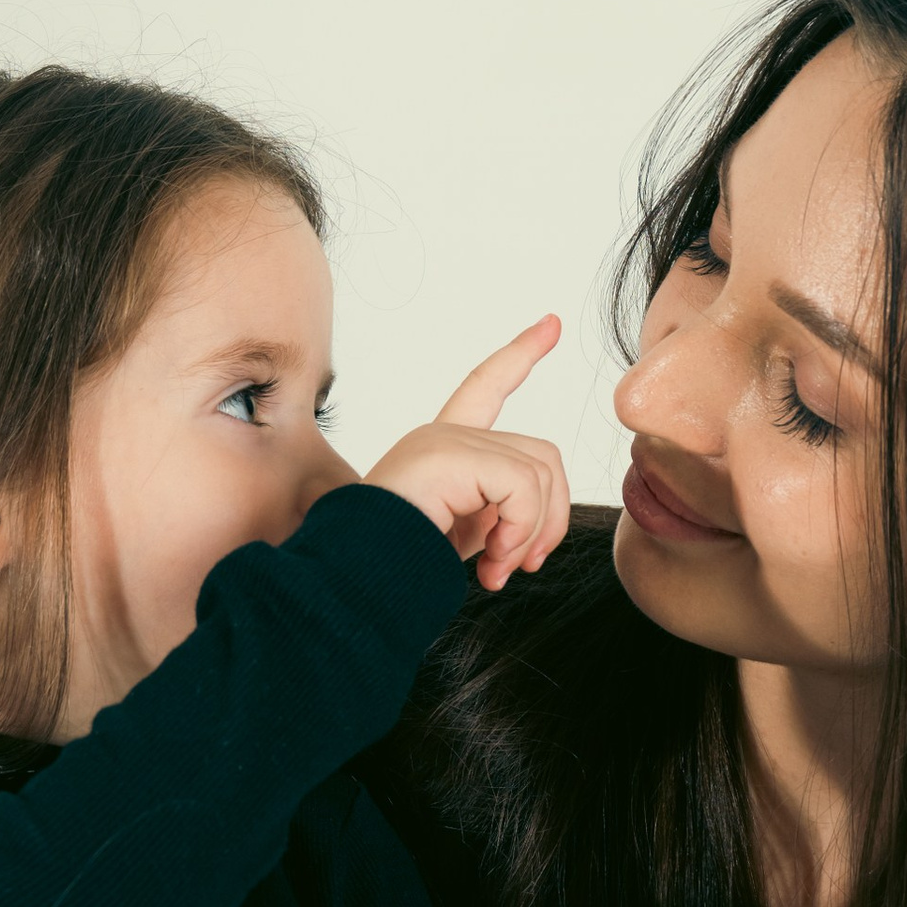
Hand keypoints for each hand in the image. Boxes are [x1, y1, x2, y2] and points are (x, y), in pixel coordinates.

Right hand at [367, 317, 569, 589]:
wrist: (355, 582)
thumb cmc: (401, 568)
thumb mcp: (464, 537)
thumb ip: (501, 513)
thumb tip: (542, 522)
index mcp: (443, 448)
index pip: (486, 388)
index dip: (520, 355)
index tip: (552, 324)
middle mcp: (443, 435)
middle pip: (541, 455)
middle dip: (549, 518)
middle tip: (522, 566)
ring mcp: (444, 441)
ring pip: (539, 473)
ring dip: (530, 534)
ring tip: (496, 571)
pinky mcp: (447, 456)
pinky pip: (522, 487)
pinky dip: (520, 531)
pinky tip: (491, 565)